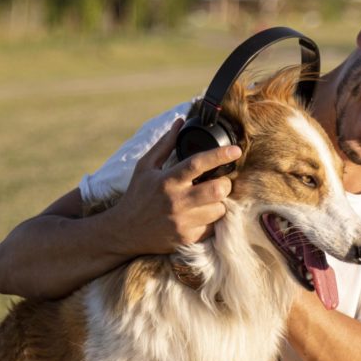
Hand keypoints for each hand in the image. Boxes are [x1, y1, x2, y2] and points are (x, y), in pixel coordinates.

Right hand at [112, 119, 241, 255]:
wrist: (125, 232)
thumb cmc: (137, 195)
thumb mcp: (145, 167)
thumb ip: (165, 144)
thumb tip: (180, 121)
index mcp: (167, 180)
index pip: (198, 164)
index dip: (219, 155)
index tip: (236, 150)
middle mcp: (176, 201)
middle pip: (217, 190)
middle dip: (225, 184)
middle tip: (220, 182)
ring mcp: (183, 222)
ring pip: (219, 209)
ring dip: (219, 203)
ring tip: (207, 200)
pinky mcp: (187, 238)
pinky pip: (213, 227)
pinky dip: (212, 220)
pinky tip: (201, 215)